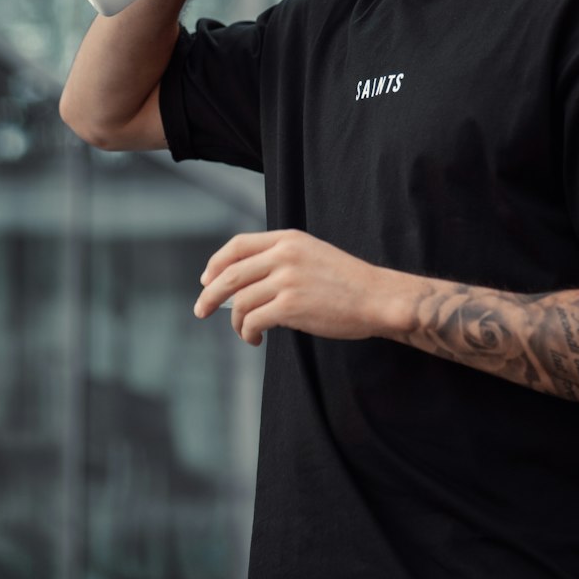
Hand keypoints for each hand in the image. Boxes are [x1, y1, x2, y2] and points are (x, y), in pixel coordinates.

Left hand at [194, 229, 405, 345]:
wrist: (377, 297)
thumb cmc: (346, 282)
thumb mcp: (312, 255)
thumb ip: (281, 259)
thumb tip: (243, 283)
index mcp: (288, 239)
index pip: (237, 245)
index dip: (216, 263)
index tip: (206, 280)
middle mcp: (284, 255)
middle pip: (230, 274)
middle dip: (210, 295)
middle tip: (201, 310)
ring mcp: (287, 280)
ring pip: (240, 301)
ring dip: (235, 321)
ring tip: (245, 333)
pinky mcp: (291, 306)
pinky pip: (253, 320)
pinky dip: (248, 333)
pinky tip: (255, 340)